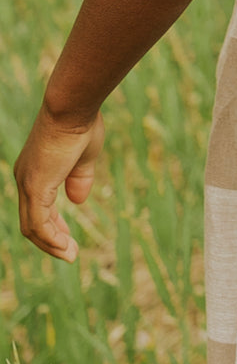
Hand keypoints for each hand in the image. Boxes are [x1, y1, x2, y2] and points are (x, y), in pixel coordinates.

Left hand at [14, 107, 104, 263]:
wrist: (73, 107)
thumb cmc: (81, 124)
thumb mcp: (83, 158)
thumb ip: (79, 179)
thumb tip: (77, 201)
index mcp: (34, 170)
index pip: (37, 207)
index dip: (53, 226)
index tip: (67, 239)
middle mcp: (25, 178)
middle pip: (31, 221)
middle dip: (51, 240)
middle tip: (70, 254)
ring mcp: (28, 183)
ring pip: (32, 226)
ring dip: (51, 245)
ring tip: (70, 256)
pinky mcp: (36, 187)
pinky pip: (39, 223)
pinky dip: (51, 239)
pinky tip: (65, 248)